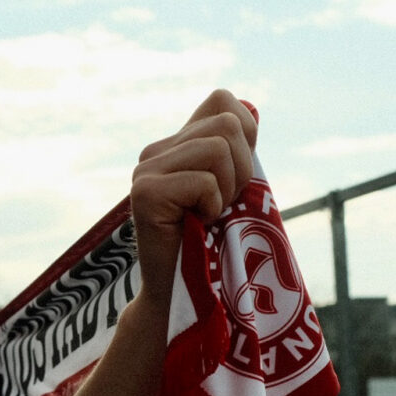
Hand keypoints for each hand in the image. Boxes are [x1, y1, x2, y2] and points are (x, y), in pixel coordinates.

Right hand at [129, 92, 255, 307]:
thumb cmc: (212, 246)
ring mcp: (146, 170)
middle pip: (227, 125)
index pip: (223, 101)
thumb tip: (250, 112)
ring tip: (208, 216)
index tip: (235, 177)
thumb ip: (234, 152)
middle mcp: (155, 152)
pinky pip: (205, 182)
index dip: (246, 134)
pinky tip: (196, 225)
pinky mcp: (145, 192)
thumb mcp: (230, 190)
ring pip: (218, 148)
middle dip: (241, 169)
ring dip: (227, 189)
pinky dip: (212, 206)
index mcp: (175, 145)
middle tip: (221, 206)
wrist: (181, 295)